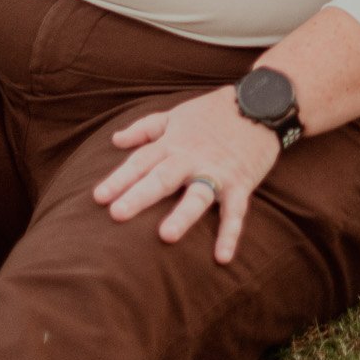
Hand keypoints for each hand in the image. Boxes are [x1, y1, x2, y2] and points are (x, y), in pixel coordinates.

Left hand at [93, 87, 281, 263]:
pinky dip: (230, 233)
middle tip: (117, 214)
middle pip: (163, 178)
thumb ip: (145, 128)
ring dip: (183, 214)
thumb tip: (115, 140)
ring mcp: (217, 171)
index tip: (98, 198)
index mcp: (173, 142)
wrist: (261, 102)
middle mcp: (192, 157)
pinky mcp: (241, 183)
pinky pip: (235, 211)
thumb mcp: (176, 114)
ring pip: (198, 194)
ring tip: (166, 236)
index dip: (119, 179)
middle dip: (140, 195)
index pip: (141, 161)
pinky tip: (222, 258)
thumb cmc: (214, 111)